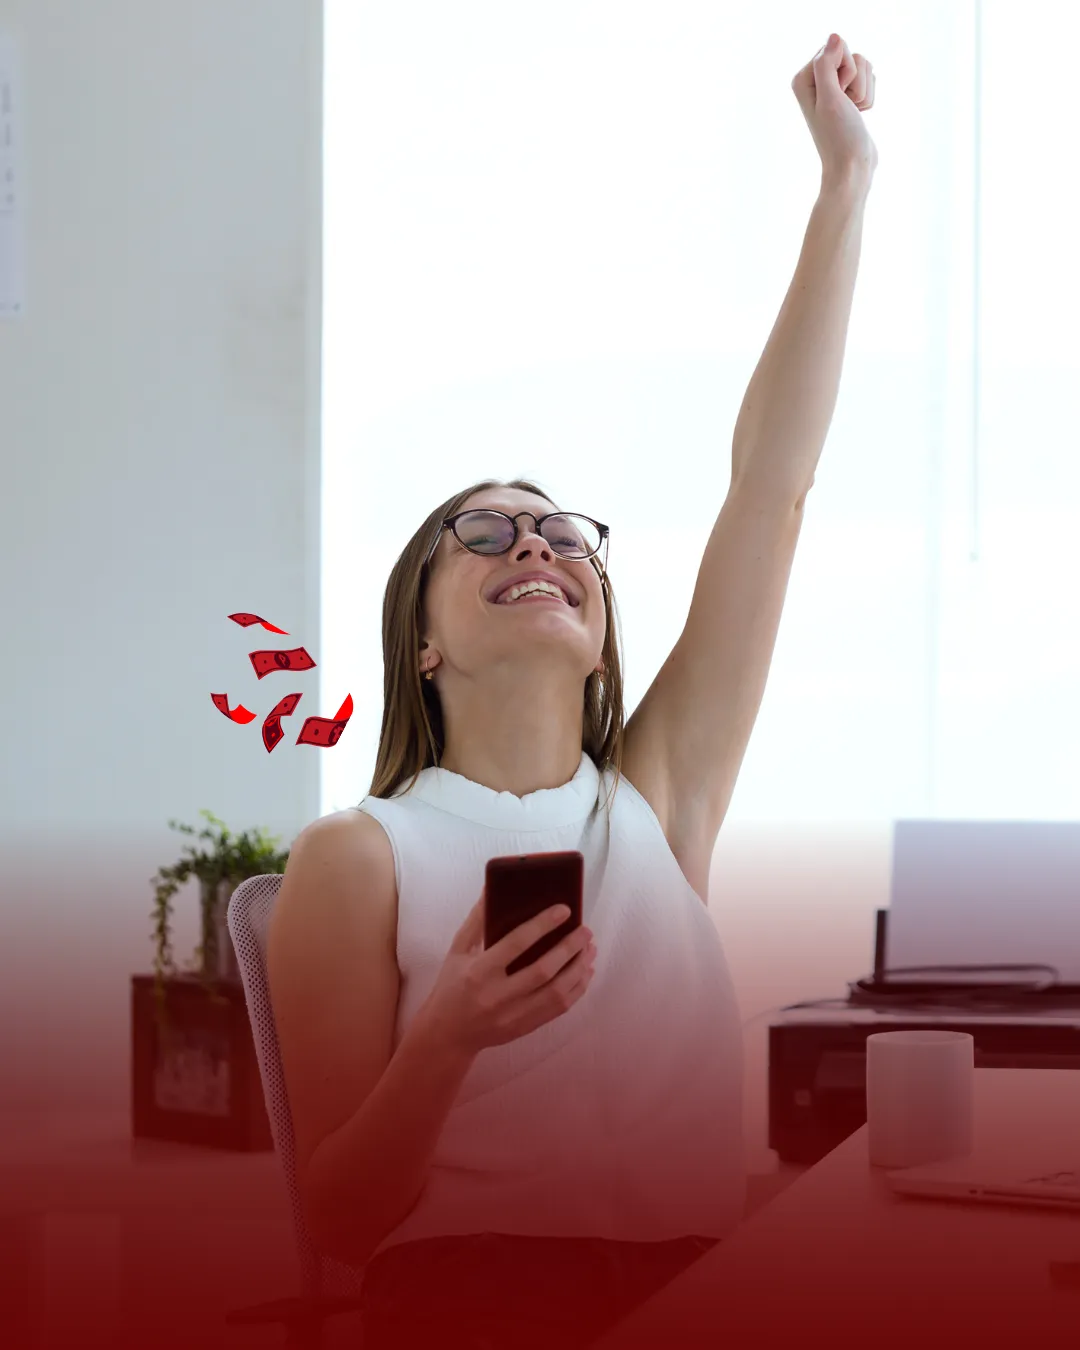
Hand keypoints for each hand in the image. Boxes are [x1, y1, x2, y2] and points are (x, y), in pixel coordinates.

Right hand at [417, 894, 596, 1055]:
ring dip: (579, 968)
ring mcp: (513, 1016)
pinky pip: (559, 1009)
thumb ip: (477, 921)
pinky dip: (577, 989)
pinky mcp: (525, 1028)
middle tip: (585, 930)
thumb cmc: (452, 986)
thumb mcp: (458, 951)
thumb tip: (492, 888)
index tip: (564, 910)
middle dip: (569, 948)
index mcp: (479, 972)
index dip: (542, 925)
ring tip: (590, 948)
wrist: (447, 1034)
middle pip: (543, 971)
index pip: (515, 944)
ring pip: (556, 993)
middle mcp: (497, 996)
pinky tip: (585, 972)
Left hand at [791, 33, 876, 188]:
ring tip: (853, 112)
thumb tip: (835, 37)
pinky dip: (868, 98)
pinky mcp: (848, 96)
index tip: (838, 96)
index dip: (846, 70)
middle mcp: (816, 80)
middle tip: (846, 106)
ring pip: (864, 67)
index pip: (837, 47)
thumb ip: (827, 65)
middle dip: (857, 81)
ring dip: (864, 92)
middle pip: (852, 55)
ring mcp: (833, 88)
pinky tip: (858, 114)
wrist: (852, 166)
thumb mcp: (830, 98)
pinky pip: (869, 80)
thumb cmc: (839, 137)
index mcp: (804, 78)